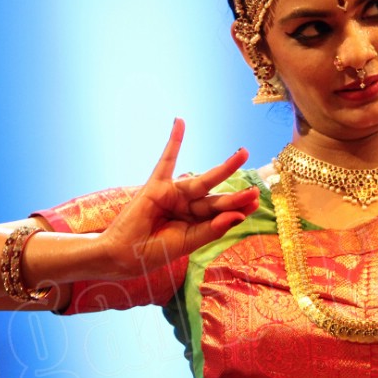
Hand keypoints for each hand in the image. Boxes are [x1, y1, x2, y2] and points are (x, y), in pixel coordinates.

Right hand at [97, 119, 258, 275]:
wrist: (122, 255)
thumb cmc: (154, 252)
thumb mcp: (187, 243)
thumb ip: (212, 229)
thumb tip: (238, 216)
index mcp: (197, 222)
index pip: (221, 214)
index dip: (238, 208)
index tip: (255, 204)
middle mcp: (188, 206)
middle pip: (216, 198)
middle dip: (235, 196)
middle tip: (255, 190)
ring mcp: (174, 194)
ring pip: (203, 180)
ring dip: (224, 168)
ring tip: (242, 153)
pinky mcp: (156, 185)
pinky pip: (166, 160)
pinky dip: (174, 141)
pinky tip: (180, 122)